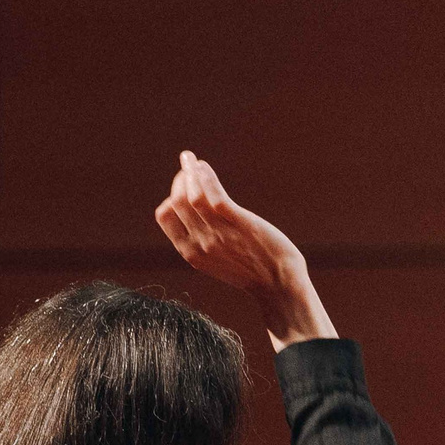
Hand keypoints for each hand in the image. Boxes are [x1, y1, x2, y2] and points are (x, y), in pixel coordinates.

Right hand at [154, 151, 335, 349]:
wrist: (278, 285)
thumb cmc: (252, 271)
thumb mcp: (217, 259)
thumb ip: (203, 240)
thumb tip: (198, 213)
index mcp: (191, 253)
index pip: (165, 215)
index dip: (171, 195)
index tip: (184, 184)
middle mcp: (200, 243)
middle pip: (176, 201)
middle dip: (181, 177)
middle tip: (189, 165)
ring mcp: (217, 234)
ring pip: (191, 195)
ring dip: (190, 171)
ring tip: (193, 160)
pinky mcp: (237, 223)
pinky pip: (214, 195)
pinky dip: (205, 176)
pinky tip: (204, 166)